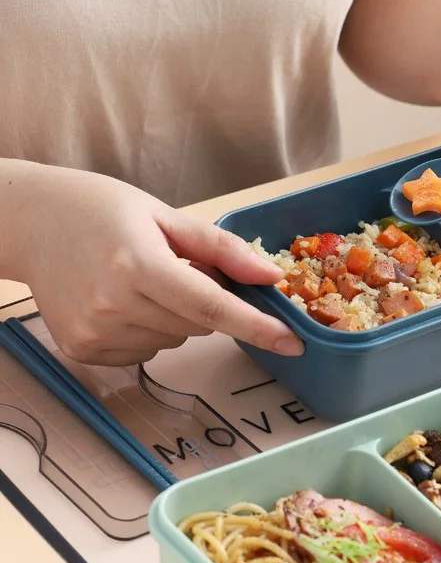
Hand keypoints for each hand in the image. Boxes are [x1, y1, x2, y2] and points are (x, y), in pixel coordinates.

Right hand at [1, 162, 302, 365]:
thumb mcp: (163, 215)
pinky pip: (145, 353)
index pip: (212, 306)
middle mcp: (115, 305)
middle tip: (171, 268)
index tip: (293, 343)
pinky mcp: (84, 350)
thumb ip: (220, 249)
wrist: (26, 221)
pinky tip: (120, 302)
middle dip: (201, 303)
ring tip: (137, 281)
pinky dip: (147, 331)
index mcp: (138, 264)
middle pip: (198, 326)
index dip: (256, 327)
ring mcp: (96, 333)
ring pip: (174, 341)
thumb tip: (269, 277)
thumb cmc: (97, 209)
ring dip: (173, 318)